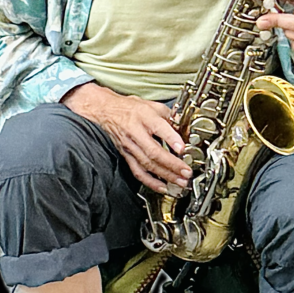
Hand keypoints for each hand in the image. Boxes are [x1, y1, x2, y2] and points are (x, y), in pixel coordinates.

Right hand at [61, 83, 191, 192]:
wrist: (107, 111)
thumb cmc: (130, 108)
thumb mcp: (153, 105)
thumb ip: (170, 116)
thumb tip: (185, 128)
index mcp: (145, 117)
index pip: (158, 128)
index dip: (171, 138)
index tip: (182, 148)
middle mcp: (136, 133)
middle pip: (154, 152)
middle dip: (172, 164)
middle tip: (186, 171)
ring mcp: (130, 146)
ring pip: (148, 164)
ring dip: (165, 175)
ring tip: (180, 182)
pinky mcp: (126, 155)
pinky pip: (138, 171)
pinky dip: (150, 182)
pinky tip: (162, 187)